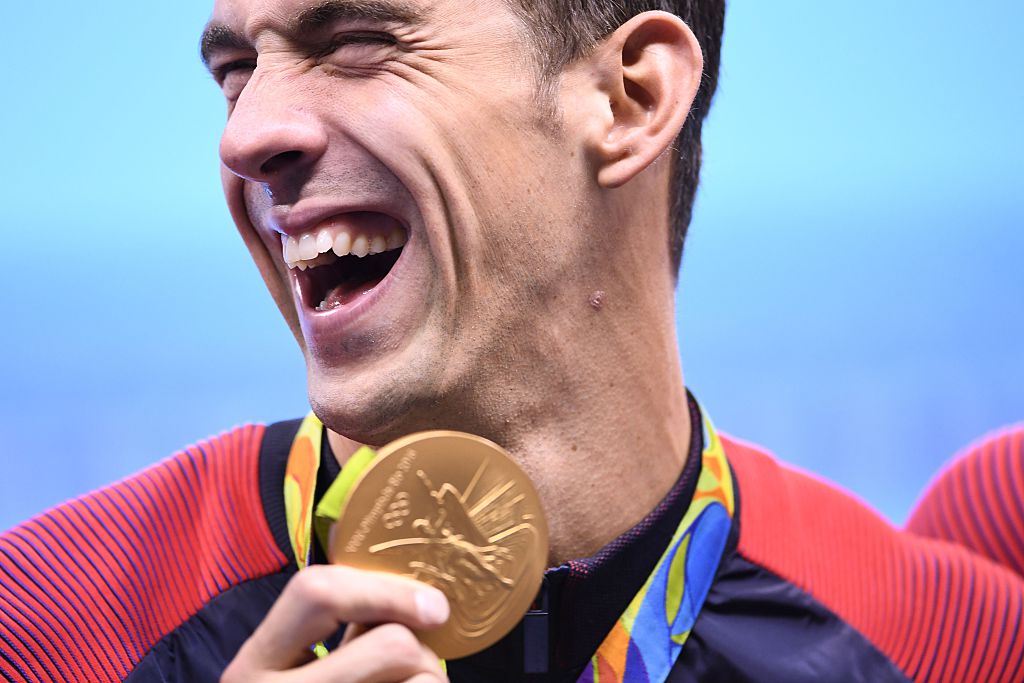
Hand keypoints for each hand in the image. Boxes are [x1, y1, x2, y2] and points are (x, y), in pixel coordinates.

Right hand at [222, 564, 450, 681]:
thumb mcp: (298, 673)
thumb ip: (338, 632)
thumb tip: (412, 597)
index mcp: (251, 667)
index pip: (315, 594)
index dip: (385, 589)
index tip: (433, 606)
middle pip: (391, 645)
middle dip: (423, 653)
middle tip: (419, 670)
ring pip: (423, 682)